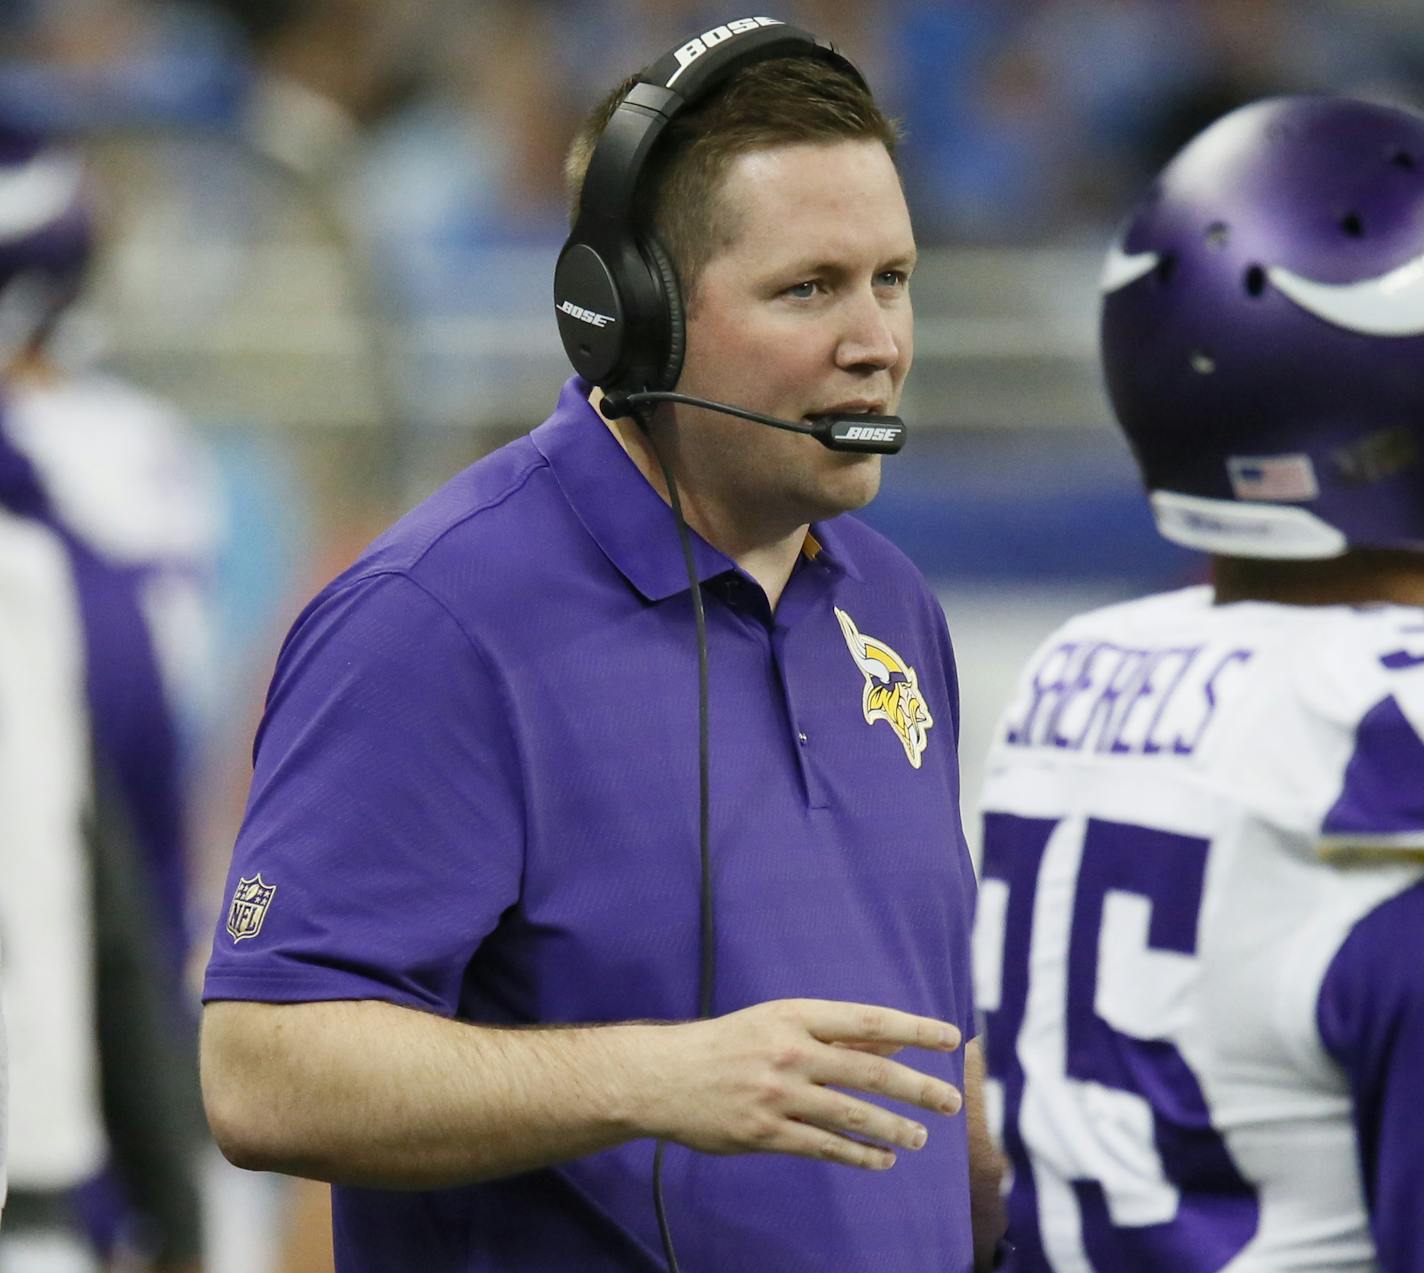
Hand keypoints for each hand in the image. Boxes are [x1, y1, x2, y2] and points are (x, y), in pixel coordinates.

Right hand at [642, 998, 962, 1169]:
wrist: (664, 1076)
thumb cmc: (729, 1044)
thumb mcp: (779, 1023)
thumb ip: (836, 1034)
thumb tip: (896, 1040)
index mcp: (794, 1016)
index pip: (868, 1020)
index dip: (914, 1028)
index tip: (950, 1037)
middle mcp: (790, 1052)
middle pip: (870, 1070)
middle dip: (918, 1087)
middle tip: (952, 1100)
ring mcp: (778, 1095)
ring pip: (853, 1114)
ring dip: (894, 1129)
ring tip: (921, 1138)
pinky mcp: (766, 1133)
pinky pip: (825, 1147)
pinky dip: (859, 1155)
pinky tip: (882, 1160)